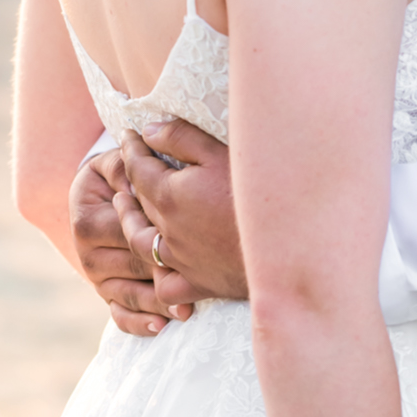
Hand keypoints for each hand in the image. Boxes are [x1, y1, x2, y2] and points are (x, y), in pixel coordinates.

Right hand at [69, 150, 191, 336]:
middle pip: (134, 267)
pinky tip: (162, 326)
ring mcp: (98, 281)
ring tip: (187, 309)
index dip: (157, 234)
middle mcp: (88, 256)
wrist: (97, 200)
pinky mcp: (107, 297)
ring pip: (131, 297)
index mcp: (87, 223)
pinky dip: (140, 324)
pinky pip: (121, 317)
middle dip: (166, 272)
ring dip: (159, 305)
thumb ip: (127, 167)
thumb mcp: (115, 165)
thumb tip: (140, 177)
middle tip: (198, 278)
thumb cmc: (116, 178)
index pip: (126, 232)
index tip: (189, 236)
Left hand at [118, 120, 247, 303]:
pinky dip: (157, 276)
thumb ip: (180, 138)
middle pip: (139, 202)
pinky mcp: (200, 283)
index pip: (138, 167)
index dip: (131, 148)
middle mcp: (168, 230)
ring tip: (127, 207)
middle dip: (131, 178)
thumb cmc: (259, 191)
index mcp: (170, 195)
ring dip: (130, 222)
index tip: (129, 135)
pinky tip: (158, 267)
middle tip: (132, 163)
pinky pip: (166, 286)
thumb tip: (148, 131)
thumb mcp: (220, 153)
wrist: (289, 243)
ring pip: (141, 243)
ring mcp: (181, 260)